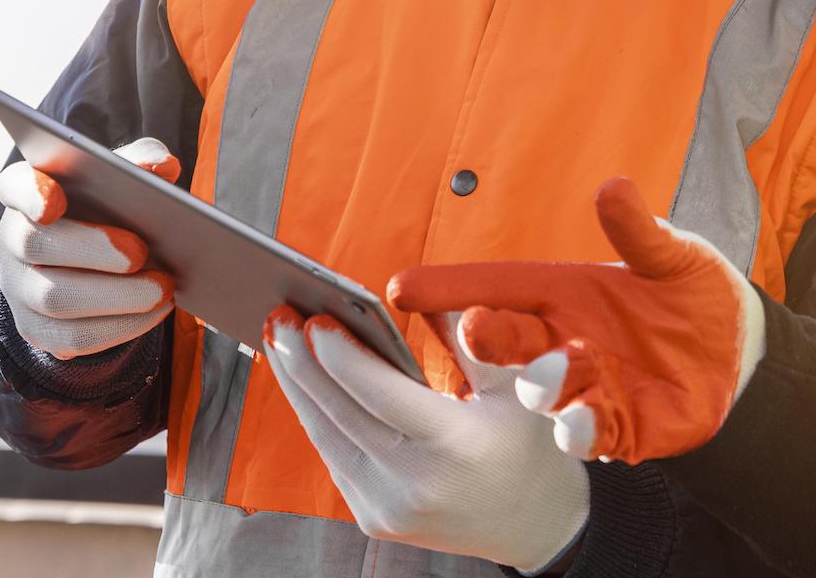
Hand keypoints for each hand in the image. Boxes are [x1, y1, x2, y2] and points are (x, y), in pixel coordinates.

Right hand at [0, 138, 178, 358]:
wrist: (93, 261)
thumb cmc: (107, 206)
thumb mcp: (121, 176)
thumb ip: (139, 161)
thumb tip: (161, 166)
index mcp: (27, 191)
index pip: (16, 185)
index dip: (31, 193)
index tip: (55, 201)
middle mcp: (11, 238)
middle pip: (34, 244)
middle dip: (91, 249)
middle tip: (141, 252)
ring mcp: (19, 288)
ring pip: (54, 299)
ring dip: (116, 296)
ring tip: (163, 288)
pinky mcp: (38, 330)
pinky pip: (73, 338)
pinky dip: (121, 326)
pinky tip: (155, 311)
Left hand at [263, 305, 587, 570]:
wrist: (536, 524)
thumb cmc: (528, 441)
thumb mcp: (516, 384)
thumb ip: (466, 337)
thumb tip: (414, 290)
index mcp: (457, 448)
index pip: (384, 398)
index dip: (343, 358)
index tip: (314, 319)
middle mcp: (417, 486)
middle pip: (342, 416)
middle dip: (304, 363)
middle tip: (279, 315)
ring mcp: (390, 510)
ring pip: (328, 439)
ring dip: (299, 387)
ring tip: (280, 339)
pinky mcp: (375, 520)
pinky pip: (337, 458)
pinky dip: (318, 415)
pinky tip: (305, 379)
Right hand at [388, 175, 765, 463]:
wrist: (740, 354)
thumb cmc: (692, 294)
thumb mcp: (672, 257)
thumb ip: (639, 233)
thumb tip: (613, 187)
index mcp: (564, 292)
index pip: (498, 286)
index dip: (450, 287)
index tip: (401, 287)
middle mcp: (561, 341)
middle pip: (506, 341)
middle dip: (484, 337)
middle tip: (474, 328)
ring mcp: (584, 389)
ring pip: (541, 392)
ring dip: (544, 380)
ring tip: (566, 362)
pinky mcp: (615, 430)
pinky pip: (584, 434)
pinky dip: (579, 428)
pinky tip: (585, 419)